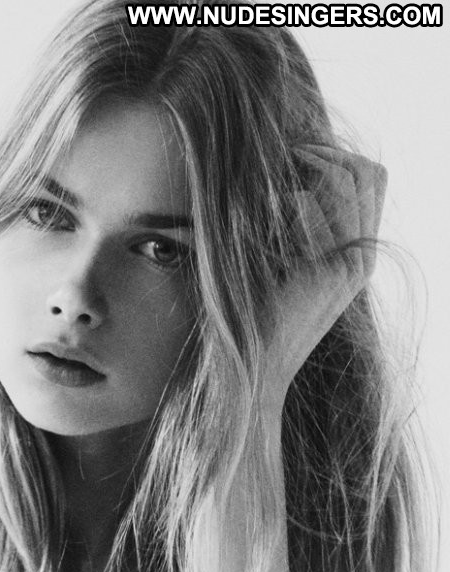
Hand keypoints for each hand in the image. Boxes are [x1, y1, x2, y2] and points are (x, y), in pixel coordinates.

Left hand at [260, 147, 386, 416]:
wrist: (256, 365)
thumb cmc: (254, 315)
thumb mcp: (278, 262)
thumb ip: (294, 226)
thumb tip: (286, 182)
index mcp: (354, 254)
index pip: (371, 182)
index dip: (338, 157)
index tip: (299, 156)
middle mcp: (362, 257)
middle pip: (370, 174)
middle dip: (328, 153)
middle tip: (290, 156)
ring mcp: (354, 264)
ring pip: (350, 181)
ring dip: (311, 166)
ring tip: (277, 180)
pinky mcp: (336, 270)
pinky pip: (322, 206)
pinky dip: (294, 195)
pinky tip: (272, 208)